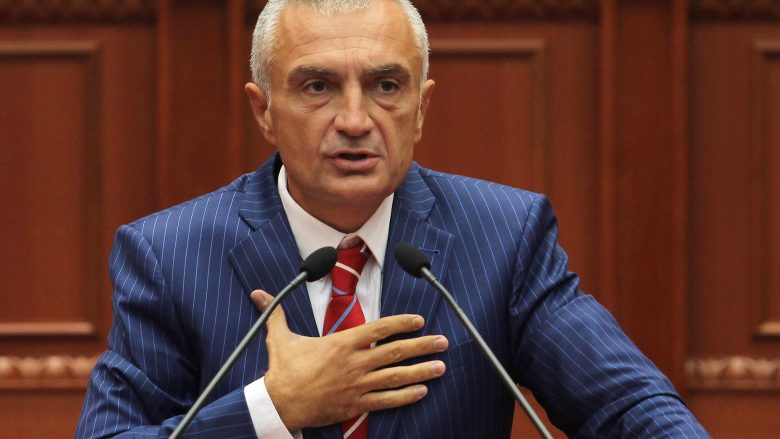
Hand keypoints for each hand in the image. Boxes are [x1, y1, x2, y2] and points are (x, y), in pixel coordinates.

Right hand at [250, 290, 447, 431]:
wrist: (279, 403)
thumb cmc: (283, 370)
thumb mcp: (280, 337)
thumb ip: (276, 313)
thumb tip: (259, 293)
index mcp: (341, 343)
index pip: (378, 329)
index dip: (401, 323)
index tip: (419, 320)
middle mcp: (354, 363)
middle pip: (395, 352)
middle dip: (422, 346)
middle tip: (442, 342)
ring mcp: (357, 385)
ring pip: (395, 377)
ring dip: (421, 371)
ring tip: (440, 366)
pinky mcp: (356, 405)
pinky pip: (386, 400)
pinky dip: (406, 396)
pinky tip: (422, 391)